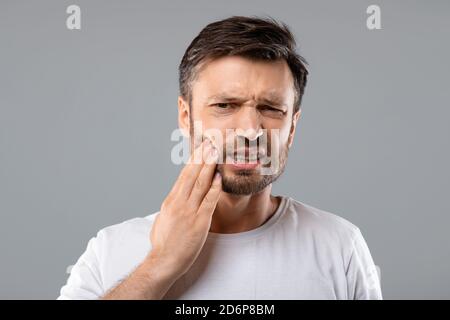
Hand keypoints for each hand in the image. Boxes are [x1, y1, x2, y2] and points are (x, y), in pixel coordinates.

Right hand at [148, 138, 220, 277]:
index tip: (200, 149)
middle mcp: (179, 202)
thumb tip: (176, 196)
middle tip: (210, 142)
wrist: (164, 261)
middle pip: (191, 175)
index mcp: (170, 200)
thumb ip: (172, 205)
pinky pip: (208, 201)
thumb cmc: (163, 243)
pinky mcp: (199, 222)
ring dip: (209, 167)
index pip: (183, 176)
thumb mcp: (164, 218)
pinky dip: (214, 188)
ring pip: (200, 184)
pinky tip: (220, 177)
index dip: (193, 161)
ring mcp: (189, 211)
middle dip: (201, 157)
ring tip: (215, 152)